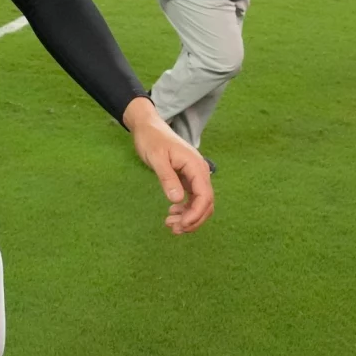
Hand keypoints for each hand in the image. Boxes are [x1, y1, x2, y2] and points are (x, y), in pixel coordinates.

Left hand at [123, 97, 213, 233]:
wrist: (148, 127)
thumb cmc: (151, 139)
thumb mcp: (156, 158)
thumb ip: (167, 178)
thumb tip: (177, 200)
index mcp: (195, 165)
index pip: (205, 195)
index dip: (196, 214)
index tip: (182, 225)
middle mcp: (200, 171)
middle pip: (206, 202)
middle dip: (193, 219)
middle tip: (173, 229)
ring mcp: (195, 175)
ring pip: (201, 203)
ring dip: (189, 217)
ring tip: (170, 225)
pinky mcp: (188, 178)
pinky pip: (193, 198)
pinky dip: (185, 209)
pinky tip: (172, 213)